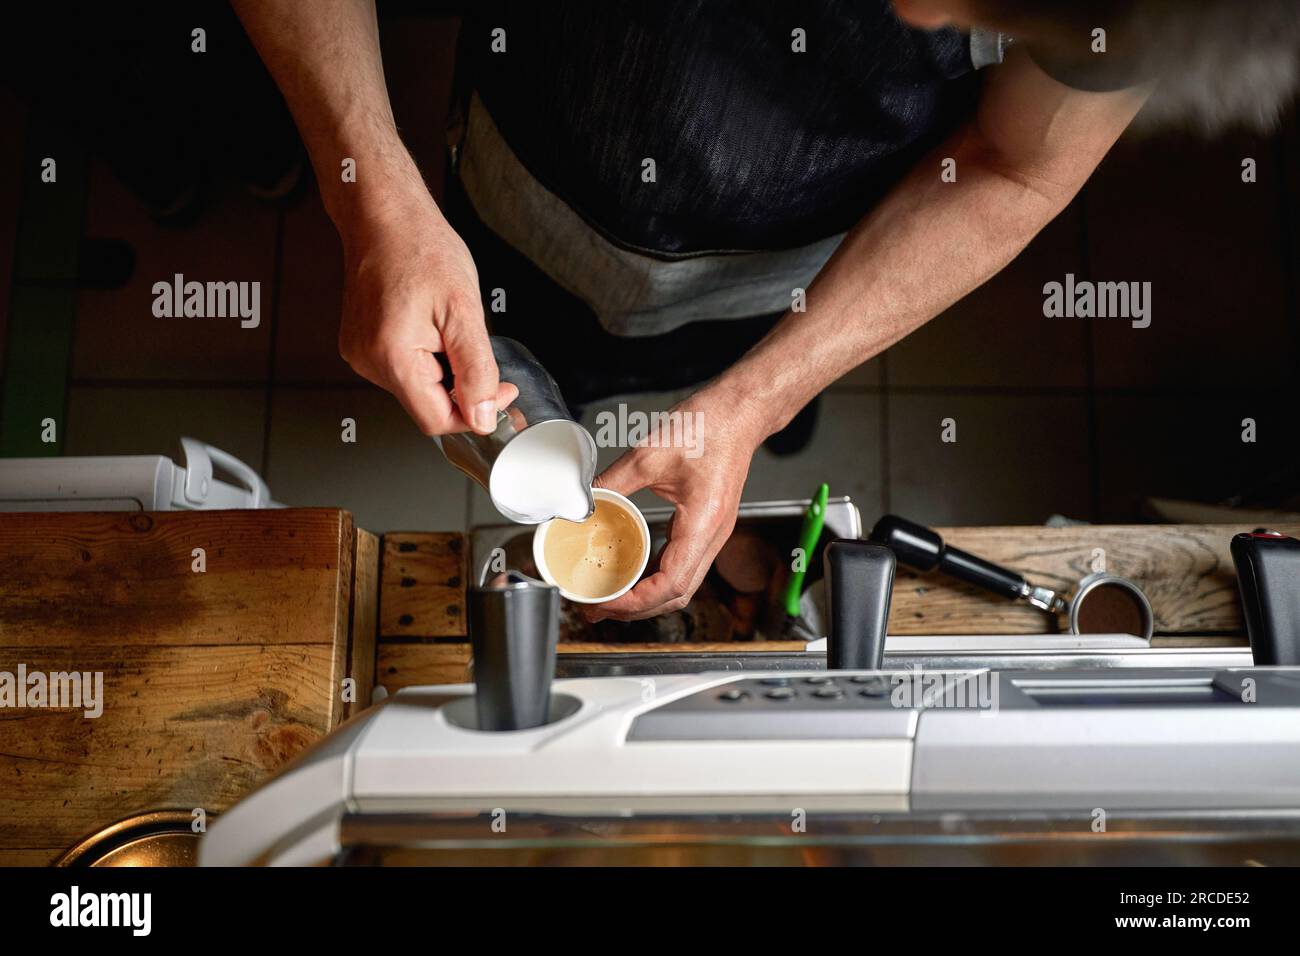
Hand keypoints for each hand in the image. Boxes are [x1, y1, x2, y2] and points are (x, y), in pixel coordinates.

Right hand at [336, 188, 515, 434]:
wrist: (385, 217)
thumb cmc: (421, 248)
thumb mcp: (465, 311)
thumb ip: (476, 371)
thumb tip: (483, 416)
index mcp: (392, 356)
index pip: (437, 421)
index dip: (475, 414)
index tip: (499, 394)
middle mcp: (369, 361)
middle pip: (427, 406)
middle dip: (461, 388)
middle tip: (478, 349)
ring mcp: (361, 354)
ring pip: (417, 389)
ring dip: (444, 371)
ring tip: (447, 327)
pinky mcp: (361, 346)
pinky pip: (403, 370)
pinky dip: (426, 358)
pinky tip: (430, 327)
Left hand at [584, 387, 764, 621]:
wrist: (739, 411)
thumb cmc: (708, 426)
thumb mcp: (648, 453)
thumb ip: (612, 482)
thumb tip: (581, 501)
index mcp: (702, 524)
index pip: (671, 583)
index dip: (637, 602)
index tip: (606, 602)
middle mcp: (713, 536)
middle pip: (677, 594)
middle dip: (637, 609)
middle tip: (599, 608)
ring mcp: (713, 534)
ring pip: (682, 584)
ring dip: (647, 598)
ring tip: (611, 598)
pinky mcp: (707, 526)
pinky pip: (683, 564)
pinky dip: (656, 577)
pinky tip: (632, 572)